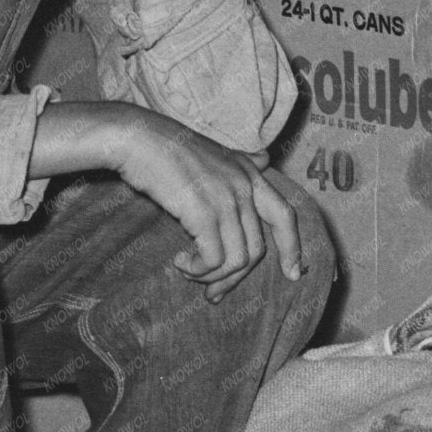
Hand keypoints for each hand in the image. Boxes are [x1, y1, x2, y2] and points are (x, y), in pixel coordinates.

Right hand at [85, 108, 304, 302]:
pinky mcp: (203, 213)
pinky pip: (214, 259)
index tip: (295, 274)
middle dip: (235, 278)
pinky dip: (198, 270)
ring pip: (237, 260)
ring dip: (212, 276)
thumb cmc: (167, 147)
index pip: (285, 216)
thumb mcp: (215, 151)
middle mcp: (244, 187)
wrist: (135, 138)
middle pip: (256, 249)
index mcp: (250, 174)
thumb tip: (265, 158)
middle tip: (214, 292)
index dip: (293, 248)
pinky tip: (181, 263)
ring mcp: (226, 200)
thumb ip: (243, 160)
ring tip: (189, 273)